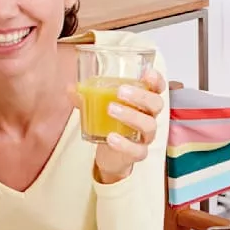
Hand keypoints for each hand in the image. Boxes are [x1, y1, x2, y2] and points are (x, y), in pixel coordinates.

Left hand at [84, 68, 165, 183]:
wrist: (111, 155)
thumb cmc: (111, 125)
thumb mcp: (98, 108)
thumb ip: (87, 97)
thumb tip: (71, 88)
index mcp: (143, 102)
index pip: (157, 88)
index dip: (156, 80)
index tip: (148, 74)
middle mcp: (148, 117)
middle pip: (156, 104)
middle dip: (140, 96)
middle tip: (121, 91)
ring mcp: (145, 136)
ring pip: (149, 125)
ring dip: (131, 116)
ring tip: (111, 109)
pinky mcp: (138, 153)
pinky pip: (137, 150)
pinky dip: (124, 144)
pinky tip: (111, 137)